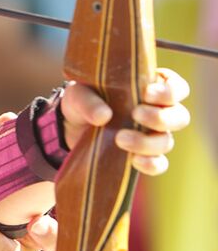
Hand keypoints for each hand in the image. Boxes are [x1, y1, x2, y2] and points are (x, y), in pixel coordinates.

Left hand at [61, 69, 190, 174]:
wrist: (71, 127)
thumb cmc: (82, 101)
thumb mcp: (78, 94)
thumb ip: (88, 100)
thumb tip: (104, 116)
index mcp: (148, 87)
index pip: (177, 87)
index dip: (170, 91)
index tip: (147, 93)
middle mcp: (157, 111)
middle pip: (180, 116)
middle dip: (161, 117)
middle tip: (136, 114)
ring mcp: (152, 135)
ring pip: (167, 141)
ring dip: (147, 142)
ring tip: (120, 139)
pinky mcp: (144, 156)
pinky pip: (159, 164)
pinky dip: (150, 164)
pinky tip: (133, 160)